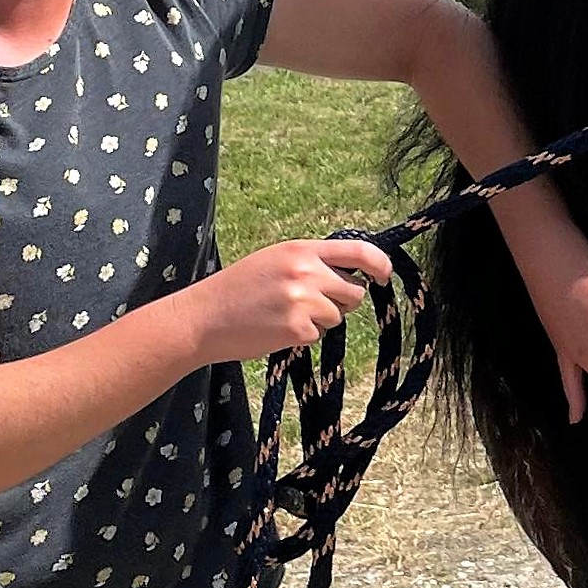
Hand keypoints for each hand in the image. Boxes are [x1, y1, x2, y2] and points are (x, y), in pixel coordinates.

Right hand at [191, 237, 391, 361]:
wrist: (203, 317)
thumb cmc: (238, 290)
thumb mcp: (274, 261)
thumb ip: (311, 263)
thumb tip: (352, 274)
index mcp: (300, 250)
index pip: (358, 251)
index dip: (379, 264)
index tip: (384, 275)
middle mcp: (306, 271)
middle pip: (353, 291)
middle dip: (339, 301)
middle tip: (306, 304)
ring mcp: (303, 300)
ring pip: (337, 316)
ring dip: (319, 321)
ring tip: (283, 315)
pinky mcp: (298, 328)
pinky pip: (319, 335)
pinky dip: (303, 337)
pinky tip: (276, 329)